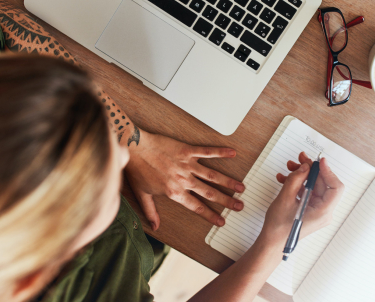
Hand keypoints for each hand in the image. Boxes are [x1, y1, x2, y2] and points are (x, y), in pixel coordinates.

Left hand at [124, 131, 245, 229]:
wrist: (134, 148)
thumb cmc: (137, 170)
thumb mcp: (142, 194)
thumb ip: (151, 211)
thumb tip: (155, 227)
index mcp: (174, 193)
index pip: (196, 207)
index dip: (210, 215)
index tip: (221, 221)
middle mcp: (184, 180)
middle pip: (209, 193)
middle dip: (226, 201)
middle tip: (239, 206)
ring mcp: (187, 165)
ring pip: (212, 176)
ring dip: (228, 182)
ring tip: (241, 187)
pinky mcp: (187, 151)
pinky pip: (207, 152)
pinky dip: (220, 153)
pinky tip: (232, 153)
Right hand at [259, 152, 343, 247]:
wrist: (271, 243)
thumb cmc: (279, 228)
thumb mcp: (285, 199)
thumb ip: (296, 180)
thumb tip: (305, 167)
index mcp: (323, 212)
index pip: (335, 188)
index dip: (328, 172)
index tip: (319, 161)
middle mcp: (323, 212)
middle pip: (323, 184)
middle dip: (310, 171)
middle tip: (300, 159)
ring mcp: (316, 211)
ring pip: (314, 186)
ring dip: (301, 176)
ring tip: (289, 168)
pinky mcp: (309, 210)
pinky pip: (307, 192)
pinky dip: (297, 184)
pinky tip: (284, 179)